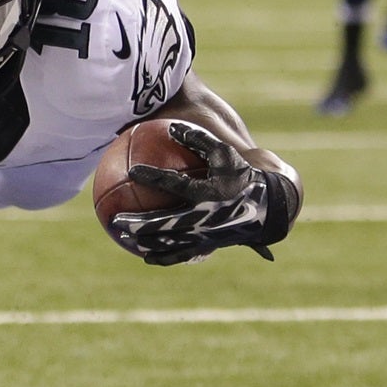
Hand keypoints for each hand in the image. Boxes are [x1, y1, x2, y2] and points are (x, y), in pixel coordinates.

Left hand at [110, 121, 291, 264]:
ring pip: (171, 243)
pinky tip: (147, 258)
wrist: (270, 206)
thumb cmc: (245, 174)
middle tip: (115, 219)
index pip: (176, 183)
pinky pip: (183, 254)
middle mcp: (206, 217)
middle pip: (166, 223)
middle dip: (139, 223)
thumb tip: (170, 128)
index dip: (154, 176)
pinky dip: (165, 257)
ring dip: (146, 242)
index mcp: (209, 192)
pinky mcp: (209, 246)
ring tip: (124, 239)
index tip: (133, 171)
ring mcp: (206, 235)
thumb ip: (197, 139)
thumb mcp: (225, 152)